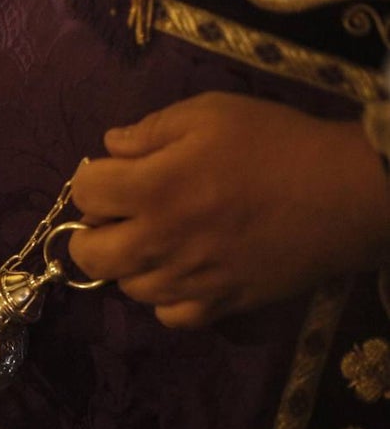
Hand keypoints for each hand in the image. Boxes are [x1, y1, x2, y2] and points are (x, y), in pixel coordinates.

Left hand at [68, 91, 389, 327]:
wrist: (345, 194)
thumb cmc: (277, 144)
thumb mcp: (212, 113)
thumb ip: (151, 129)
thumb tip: (109, 147)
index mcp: (153, 189)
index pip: (83, 194)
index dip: (93, 179)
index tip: (114, 173)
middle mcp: (158, 242)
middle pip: (87, 255)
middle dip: (92, 232)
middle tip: (119, 216)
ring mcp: (186, 280)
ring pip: (126, 286)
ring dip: (131, 264)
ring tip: (159, 240)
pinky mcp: (216, 307)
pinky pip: (167, 315)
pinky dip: (166, 298)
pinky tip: (184, 273)